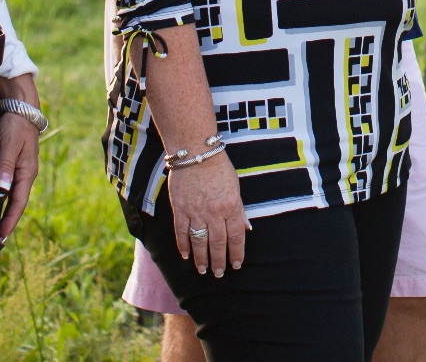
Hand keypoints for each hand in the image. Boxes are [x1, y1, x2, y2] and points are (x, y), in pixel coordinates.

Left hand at [0, 74, 41, 239]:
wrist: (21, 106)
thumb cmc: (16, 125)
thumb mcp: (9, 144)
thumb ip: (5, 166)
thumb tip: (2, 188)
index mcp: (28, 172)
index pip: (19, 202)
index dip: (10, 220)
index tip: (0, 237)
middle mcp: (25, 174)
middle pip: (16, 202)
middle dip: (7, 221)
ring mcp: (20, 169)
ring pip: (11, 195)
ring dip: (3, 210)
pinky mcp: (13, 163)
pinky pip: (7, 185)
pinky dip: (0, 196)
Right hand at [167, 150, 249, 276]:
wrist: (195, 152)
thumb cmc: (218, 168)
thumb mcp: (235, 187)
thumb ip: (239, 210)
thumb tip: (245, 229)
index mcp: (231, 206)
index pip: (236, 236)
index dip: (236, 253)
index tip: (236, 265)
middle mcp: (214, 212)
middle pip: (218, 243)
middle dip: (219, 261)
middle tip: (218, 273)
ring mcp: (196, 212)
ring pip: (200, 242)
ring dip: (201, 258)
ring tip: (203, 269)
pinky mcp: (180, 209)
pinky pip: (182, 232)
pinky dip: (183, 245)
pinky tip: (185, 255)